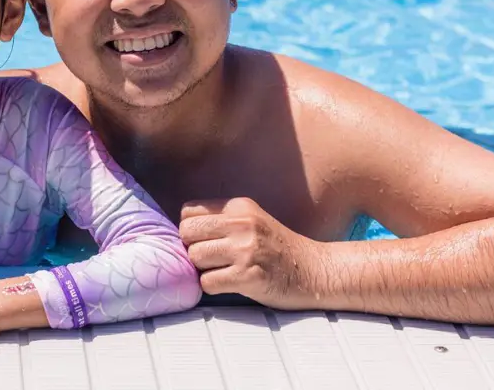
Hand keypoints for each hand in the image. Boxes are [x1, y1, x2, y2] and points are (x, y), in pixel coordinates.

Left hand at [180, 197, 322, 309]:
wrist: (315, 272)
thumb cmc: (278, 250)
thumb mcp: (252, 221)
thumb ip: (220, 220)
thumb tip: (178, 230)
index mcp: (240, 206)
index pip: (188, 212)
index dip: (191, 230)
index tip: (205, 241)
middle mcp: (242, 224)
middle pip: (187, 233)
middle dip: (193, 249)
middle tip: (213, 259)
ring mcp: (246, 250)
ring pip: (194, 258)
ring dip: (203, 269)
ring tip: (224, 271)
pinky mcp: (249, 276)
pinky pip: (207, 283)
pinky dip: (213, 287)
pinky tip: (231, 284)